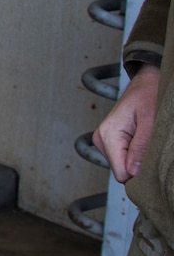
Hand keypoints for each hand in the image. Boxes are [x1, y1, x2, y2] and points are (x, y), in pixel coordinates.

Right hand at [97, 65, 160, 181]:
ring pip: (123, 166)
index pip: (121, 172)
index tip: (154, 165)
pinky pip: (124, 158)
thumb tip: (133, 173)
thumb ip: (140, 147)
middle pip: (122, 171)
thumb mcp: (150, 121)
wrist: (147, 81)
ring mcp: (104, 140)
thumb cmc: (149, 95)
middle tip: (153, 148)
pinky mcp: (111, 141)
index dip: (139, 173)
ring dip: (139, 159)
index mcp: (108, 135)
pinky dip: (136, 154)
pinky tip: (143, 140)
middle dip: (139, 165)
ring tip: (148, 140)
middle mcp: (101, 139)